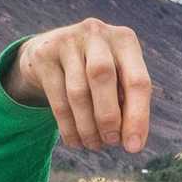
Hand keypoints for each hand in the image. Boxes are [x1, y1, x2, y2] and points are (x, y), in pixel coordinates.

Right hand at [3, 18, 150, 152]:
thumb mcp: (120, 79)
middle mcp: (97, 34)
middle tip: (111, 143)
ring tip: (94, 145)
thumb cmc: (99, 73)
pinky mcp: (44, 55)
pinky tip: (75, 141)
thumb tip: (132, 142)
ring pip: (78, 92)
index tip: (133, 148)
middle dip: (108, 117)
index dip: (137, 117)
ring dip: (87, 126)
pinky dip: (68, 127)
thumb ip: (129, 105)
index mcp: (125, 40)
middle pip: (103, 77)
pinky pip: (57, 99)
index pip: (137, 81)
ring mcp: (67, 41)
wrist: (54, 50)